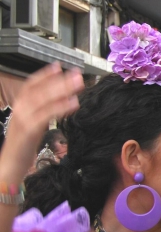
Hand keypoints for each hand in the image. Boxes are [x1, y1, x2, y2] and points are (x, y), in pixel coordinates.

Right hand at [1, 63, 82, 181]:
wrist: (9, 165)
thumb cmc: (23, 146)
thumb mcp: (33, 125)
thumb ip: (43, 112)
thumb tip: (61, 100)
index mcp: (20, 106)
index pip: (31, 85)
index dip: (45, 74)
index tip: (59, 66)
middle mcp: (20, 109)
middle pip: (40, 89)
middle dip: (59, 80)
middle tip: (78, 74)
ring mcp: (22, 119)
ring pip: (43, 99)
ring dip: (62, 89)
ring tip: (79, 84)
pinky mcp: (28, 130)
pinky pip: (45, 115)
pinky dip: (59, 107)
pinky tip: (73, 103)